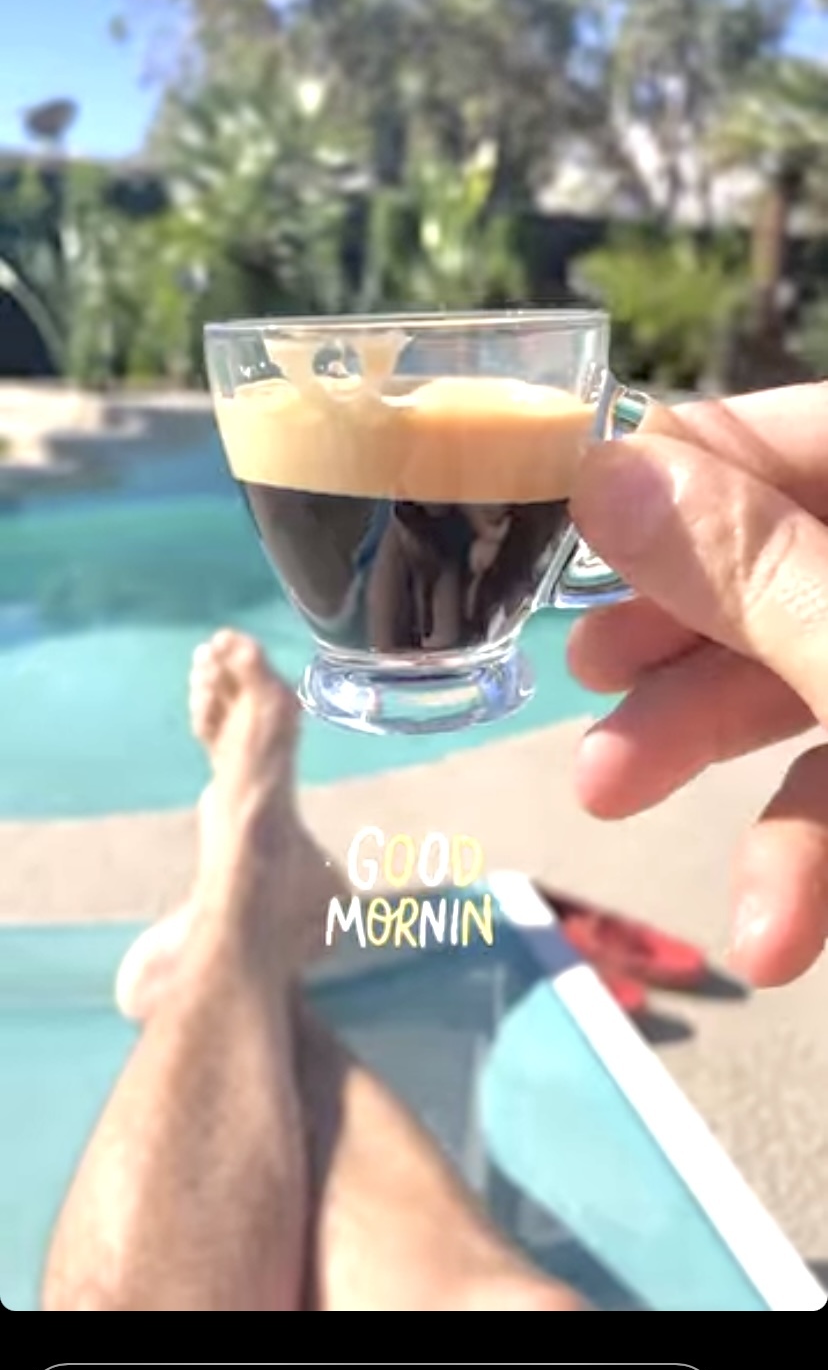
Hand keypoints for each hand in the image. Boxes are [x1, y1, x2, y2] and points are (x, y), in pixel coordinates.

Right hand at [567, 383, 827, 987]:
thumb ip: (757, 575)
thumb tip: (606, 472)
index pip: (804, 434)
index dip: (684, 465)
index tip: (562, 516)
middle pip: (797, 560)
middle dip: (686, 630)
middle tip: (578, 670)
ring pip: (823, 675)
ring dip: (719, 749)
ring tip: (606, 799)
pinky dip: (816, 848)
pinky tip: (769, 935)